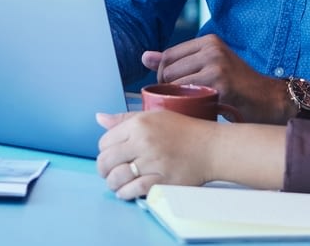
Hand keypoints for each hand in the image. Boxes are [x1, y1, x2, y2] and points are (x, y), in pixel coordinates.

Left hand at [96, 110, 215, 199]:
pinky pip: (134, 190)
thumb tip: (99, 118)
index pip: (104, 142)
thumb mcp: (154, 116)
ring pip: (117, 178)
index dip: (105, 151)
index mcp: (139, 124)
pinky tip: (126, 192)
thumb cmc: (183, 130)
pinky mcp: (162, 181)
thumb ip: (124, 118)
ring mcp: (153, 162)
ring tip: (117, 184)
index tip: (112, 156)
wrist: (211, 147)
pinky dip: (125, 193)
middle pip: (106, 161)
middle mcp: (143, 142)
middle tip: (109, 173)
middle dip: (103, 170)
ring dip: (113, 184)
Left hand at [142, 34, 288, 123]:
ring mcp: (217, 66)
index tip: (172, 88)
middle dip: (167, 88)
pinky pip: (187, 95)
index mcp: (209, 41)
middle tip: (181, 101)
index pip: (168, 55)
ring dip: (176, 99)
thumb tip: (144, 57)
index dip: (163, 75)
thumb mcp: (210, 66)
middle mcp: (212, 49)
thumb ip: (177, 61)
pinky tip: (199, 110)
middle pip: (168, 70)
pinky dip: (187, 106)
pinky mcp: (220, 84)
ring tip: (190, 106)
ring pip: (174, 83)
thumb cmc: (238, 86)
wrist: (269, 100)